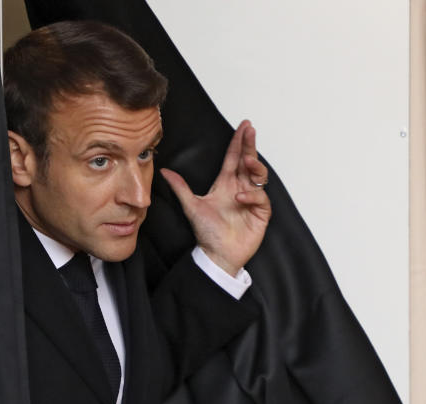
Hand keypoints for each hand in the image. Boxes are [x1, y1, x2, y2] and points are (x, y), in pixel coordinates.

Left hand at [160, 120, 271, 276]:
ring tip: (248, 161)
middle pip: (248, 161)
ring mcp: (252, 200)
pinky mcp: (260, 213)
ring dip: (255, 166)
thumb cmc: (207, 232)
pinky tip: (240, 198)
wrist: (216, 255)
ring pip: (259, 176)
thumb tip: (164, 171)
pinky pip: (261, 198)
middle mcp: (240, 188)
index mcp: (226, 184)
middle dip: (250, 145)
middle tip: (250, 131)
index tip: (244, 126)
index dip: (239, 142)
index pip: (234, 158)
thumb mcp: (191, 206)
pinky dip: (252, 196)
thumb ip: (180, 188)